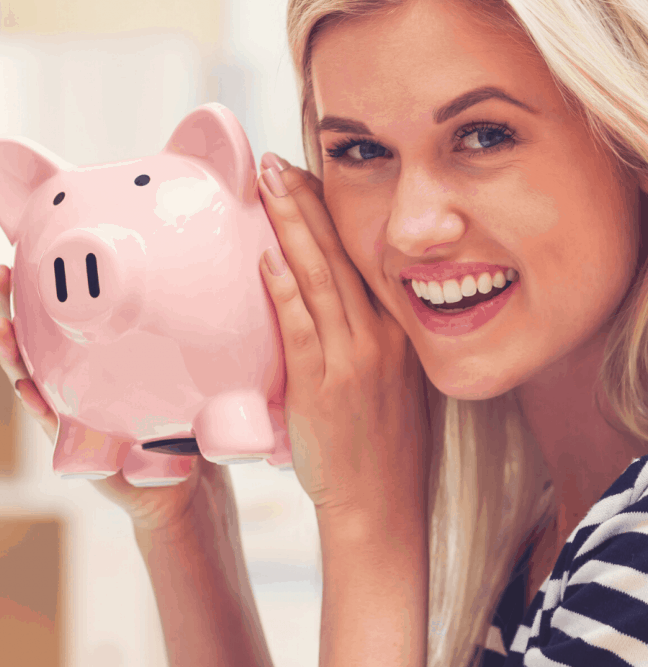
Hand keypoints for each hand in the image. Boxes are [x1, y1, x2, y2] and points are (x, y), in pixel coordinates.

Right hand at [0, 265, 216, 533]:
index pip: (60, 315)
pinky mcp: (74, 443)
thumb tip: (211, 276)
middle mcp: (73, 379)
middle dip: (9, 305)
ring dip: (11, 352)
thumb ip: (183, 335)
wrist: (183, 478)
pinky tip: (27, 388)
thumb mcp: (183, 371)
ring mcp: (69, 409)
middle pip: (32, 336)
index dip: (40, 286)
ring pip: (30, 375)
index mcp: (92, 359)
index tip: (24, 251)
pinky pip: (51, 421)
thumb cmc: (182, 418)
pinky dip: (37, 404)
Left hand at [257, 158, 430, 529]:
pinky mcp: (325, 386)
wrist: (380, 504)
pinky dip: (283, 289)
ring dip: (291, 227)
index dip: (333, 212)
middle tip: (275, 161)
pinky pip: (302, 328)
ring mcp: (355, 360)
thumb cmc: (378, 447)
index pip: (365, 256)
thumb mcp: (388, 383)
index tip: (308, 175)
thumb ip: (363, 340)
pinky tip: (266, 258)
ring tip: (266, 185)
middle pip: (342, 254)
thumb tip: (323, 305)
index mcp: (399, 331)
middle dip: (307, 202)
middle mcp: (383, 337)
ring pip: (321, 278)